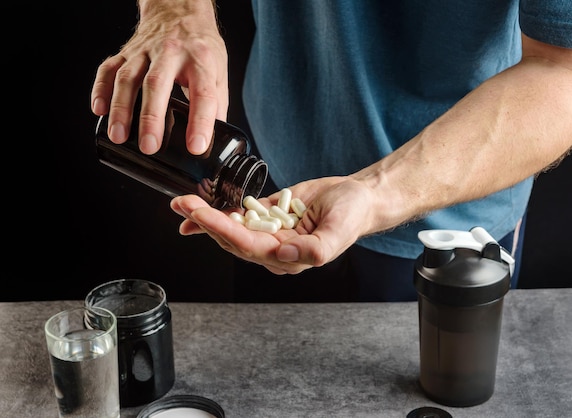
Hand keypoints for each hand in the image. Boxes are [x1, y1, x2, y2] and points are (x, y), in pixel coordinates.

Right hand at [90, 0, 227, 154]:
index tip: (196, 147)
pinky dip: (100, 89)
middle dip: (151, 118)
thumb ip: (217, 104)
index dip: (200, 122)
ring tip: (119, 137)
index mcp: (201, 60)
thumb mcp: (219, 71)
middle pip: (157, 84)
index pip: (203, 93)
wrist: (179, 10)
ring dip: (121, 109)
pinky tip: (99, 110)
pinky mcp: (126, 51)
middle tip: (149, 146)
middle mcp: (171, 52)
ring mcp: (145, 50)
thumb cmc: (201, 46)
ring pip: (128, 78)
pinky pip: (109, 69)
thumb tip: (213, 139)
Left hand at [170, 176, 377, 274]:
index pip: (248, 246)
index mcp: (288, 257)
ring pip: (231, 227)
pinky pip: (239, 216)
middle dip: (205, 222)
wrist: (358, 197)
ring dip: (205, 217)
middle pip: (233, 238)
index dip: (223, 231)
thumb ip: (313, 250)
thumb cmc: (352, 216)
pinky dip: (217, 213)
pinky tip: (196, 211)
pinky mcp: (267, 215)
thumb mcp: (338, 233)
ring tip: (182, 203)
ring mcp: (269, 231)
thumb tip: (282, 255)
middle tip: (183, 205)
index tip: (202, 215)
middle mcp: (274, 248)